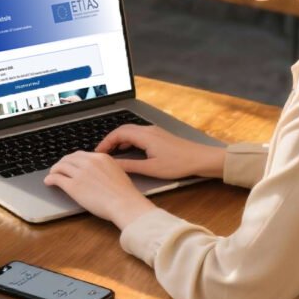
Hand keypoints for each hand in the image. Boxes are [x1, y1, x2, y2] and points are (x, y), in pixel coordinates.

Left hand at [44, 151, 156, 227]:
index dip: (72, 159)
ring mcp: (80, 173)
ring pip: (60, 167)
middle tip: (58, 168)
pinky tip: (48, 182)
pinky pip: (57, 178)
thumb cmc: (124, 193)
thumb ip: (105, 168)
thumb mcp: (117, 171)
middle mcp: (89, 162)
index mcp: (100, 157)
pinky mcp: (73, 186)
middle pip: (68, 158)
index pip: (80, 155)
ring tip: (52, 174)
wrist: (124, 203)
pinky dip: (50, 179)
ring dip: (54, 170)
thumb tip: (98, 171)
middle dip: (62, 163)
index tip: (69, 163)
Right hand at [97, 124, 224, 179]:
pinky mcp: (159, 136)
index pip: (118, 133)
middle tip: (102, 152)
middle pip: (123, 130)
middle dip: (110, 140)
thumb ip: (130, 166)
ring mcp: (154, 132)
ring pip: (131, 132)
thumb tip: (114, 166)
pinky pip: (138, 135)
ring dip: (120, 140)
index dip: (105, 142)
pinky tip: (128, 151)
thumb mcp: (151, 168)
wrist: (201, 158)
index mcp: (145, 135)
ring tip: (112, 153)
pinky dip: (129, 141)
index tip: (98, 152)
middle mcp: (148, 130)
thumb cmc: (179, 163)